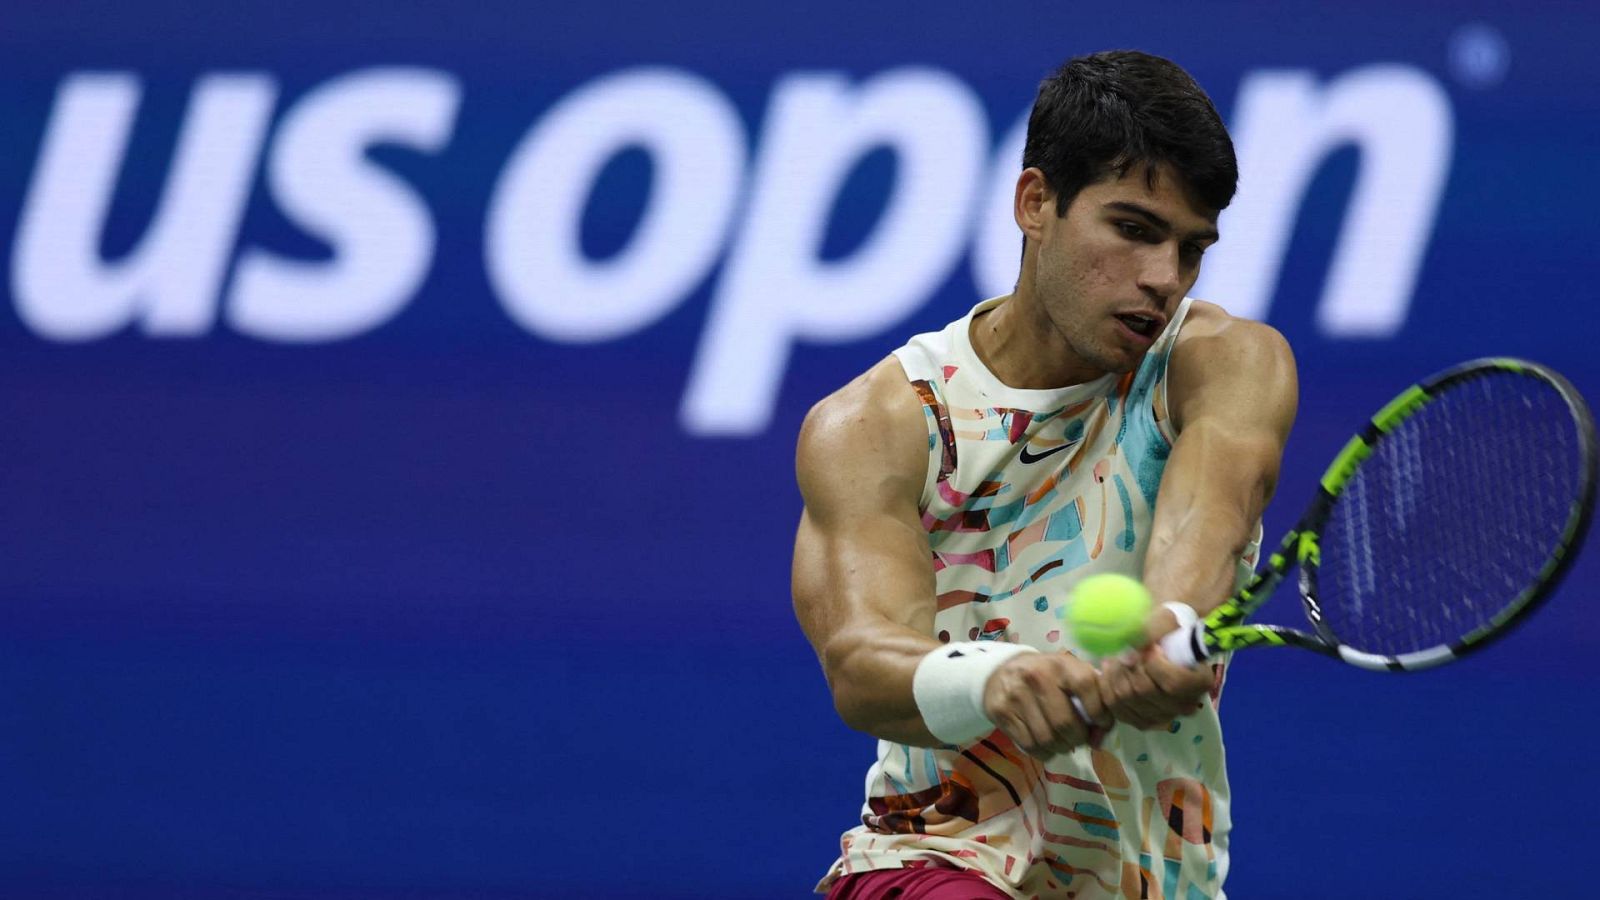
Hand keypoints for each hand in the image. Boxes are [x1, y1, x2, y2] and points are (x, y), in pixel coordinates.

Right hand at [982, 651, 1112, 757]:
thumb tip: (1099, 738)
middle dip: (1079, 738)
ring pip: (1047, 739)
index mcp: (1060, 664)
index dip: (1099, 711)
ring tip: (1064, 743)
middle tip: (1080, 738)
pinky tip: (1048, 746)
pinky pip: (1030, 746)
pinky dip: (1045, 753)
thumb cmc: (1046, 675)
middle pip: (1065, 722)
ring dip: (1062, 748)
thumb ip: (1093, 698)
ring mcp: (1016, 695)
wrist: (1001, 671)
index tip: (1102, 723)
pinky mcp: (1002, 712)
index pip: (1086, 686)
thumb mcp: (1070, 674)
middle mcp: (1037, 677)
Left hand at [1099, 606, 1213, 729]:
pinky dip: (1107, 686)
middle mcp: (1186, 705)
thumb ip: (1152, 631)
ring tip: (1116, 656)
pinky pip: (1116, 707)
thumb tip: (1130, 654)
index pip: (1173, 682)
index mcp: (1201, 681)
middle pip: (1144, 690)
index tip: (1151, 646)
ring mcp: (1164, 716)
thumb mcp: (1165, 619)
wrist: (1161, 638)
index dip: (1154, 664)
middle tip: (1126, 648)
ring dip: (1115, 673)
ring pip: (1126, 698)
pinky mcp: (1143, 720)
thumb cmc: (1167, 627)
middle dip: (1128, 664)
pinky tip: (1109, 670)